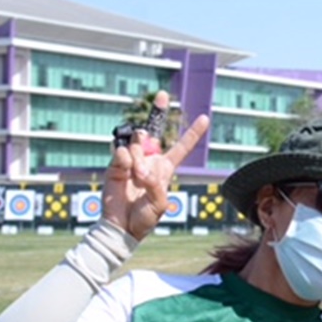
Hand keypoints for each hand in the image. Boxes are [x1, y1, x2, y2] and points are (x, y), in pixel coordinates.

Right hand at [103, 91, 209, 240]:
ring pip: (138, 143)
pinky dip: (125, 160)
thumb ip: (156, 184)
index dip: (193, 133)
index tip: (205, 118)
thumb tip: (142, 168)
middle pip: (154, 131)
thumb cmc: (145, 218)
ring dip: (140, 157)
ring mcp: (131, 161)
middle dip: (159, 110)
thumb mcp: (160, 204)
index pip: (181, 148)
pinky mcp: (115, 165)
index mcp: (164, 169)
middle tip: (163, 95)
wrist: (122, 226)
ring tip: (138, 176)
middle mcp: (149, 161)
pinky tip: (127, 172)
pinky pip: (121, 152)